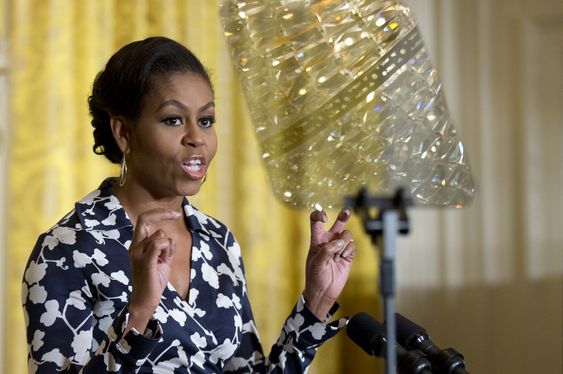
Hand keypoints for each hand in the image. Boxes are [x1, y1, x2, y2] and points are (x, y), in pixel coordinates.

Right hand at [125, 209, 179, 332]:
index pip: (143, 220)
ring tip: (164, 261)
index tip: (174, 213)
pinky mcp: (145, 260)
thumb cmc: (154, 280)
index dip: (158, 213)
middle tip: (176, 215)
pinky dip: (167, 248)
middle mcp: (135, 246)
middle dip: (163, 214)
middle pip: (145, 219)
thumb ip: (165, 248)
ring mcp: (138, 253)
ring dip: (168, 246)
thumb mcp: (162, 260)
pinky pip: (159, 244)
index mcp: (137, 245)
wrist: (146, 299)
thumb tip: (170, 239)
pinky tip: (164, 260)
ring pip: (160, 235)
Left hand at [303, 208, 355, 319]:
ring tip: (337, 255)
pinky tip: (343, 258)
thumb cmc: (315, 277)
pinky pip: (352, 245)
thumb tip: (340, 242)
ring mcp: (339, 247)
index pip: (316, 222)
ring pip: (347, 235)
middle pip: (338, 223)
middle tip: (347, 212)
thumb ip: (327, 250)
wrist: (323, 291)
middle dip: (343, 216)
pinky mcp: (348, 255)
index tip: (324, 217)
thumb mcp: (316, 262)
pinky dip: (349, 250)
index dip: (319, 215)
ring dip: (344, 243)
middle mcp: (329, 241)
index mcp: (317, 240)